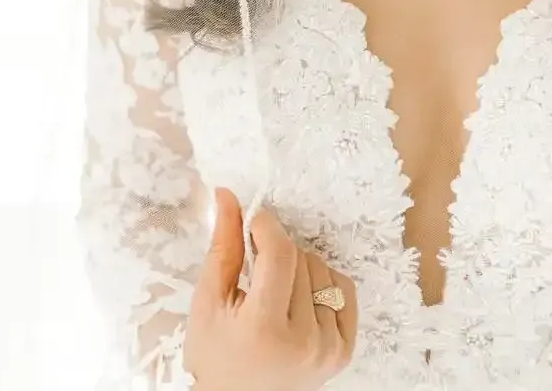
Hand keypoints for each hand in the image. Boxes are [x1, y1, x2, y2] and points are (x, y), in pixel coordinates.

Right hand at [183, 188, 357, 390]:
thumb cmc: (215, 357)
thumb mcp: (208, 303)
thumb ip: (223, 247)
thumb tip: (228, 195)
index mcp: (264, 329)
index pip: (280, 252)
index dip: (266, 226)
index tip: (253, 223)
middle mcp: (304, 342)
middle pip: (301, 257)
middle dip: (277, 254)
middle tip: (257, 278)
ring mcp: (328, 349)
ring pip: (322, 268)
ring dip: (299, 268)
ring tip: (275, 296)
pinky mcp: (344, 351)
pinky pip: (344, 289)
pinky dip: (323, 284)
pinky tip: (299, 302)